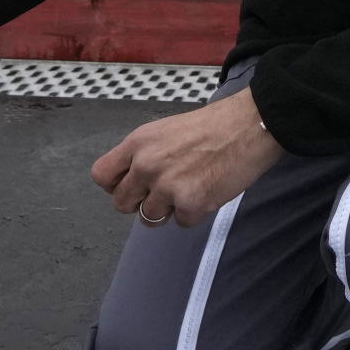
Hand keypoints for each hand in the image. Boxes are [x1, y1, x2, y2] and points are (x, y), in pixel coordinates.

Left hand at [91, 89, 281, 228]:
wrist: (248, 126)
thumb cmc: (213, 126)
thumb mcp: (165, 130)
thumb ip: (144, 154)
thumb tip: (133, 180)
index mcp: (138, 143)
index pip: (101, 175)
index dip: (115, 185)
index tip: (131, 186)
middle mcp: (146, 166)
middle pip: (121, 203)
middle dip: (139, 203)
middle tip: (161, 194)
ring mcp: (167, 187)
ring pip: (150, 218)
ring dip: (168, 210)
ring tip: (189, 190)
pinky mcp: (191, 204)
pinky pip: (182, 223)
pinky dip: (195, 213)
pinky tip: (208, 191)